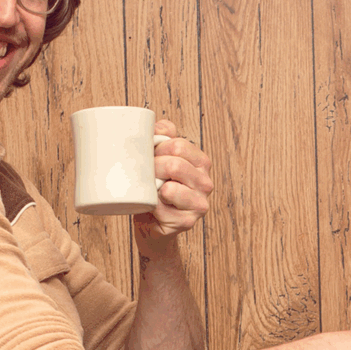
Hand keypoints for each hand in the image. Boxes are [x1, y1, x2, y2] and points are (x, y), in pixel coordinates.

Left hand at [133, 119, 212, 257]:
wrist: (150, 223)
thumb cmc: (154, 188)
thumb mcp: (159, 158)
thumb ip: (162, 136)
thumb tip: (155, 126)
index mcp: (201, 162)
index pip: (178, 145)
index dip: (157, 149)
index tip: (149, 156)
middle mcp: (206, 182)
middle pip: (174, 165)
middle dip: (152, 168)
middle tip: (145, 175)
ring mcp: (200, 204)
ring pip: (170, 188)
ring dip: (152, 189)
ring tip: (149, 191)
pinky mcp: (188, 222)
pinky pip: (161, 209)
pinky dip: (150, 207)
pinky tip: (152, 208)